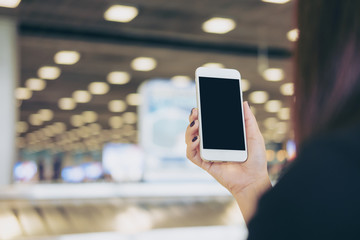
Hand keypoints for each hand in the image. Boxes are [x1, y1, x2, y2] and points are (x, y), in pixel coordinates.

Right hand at [185, 102, 270, 222]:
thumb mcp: (254, 136)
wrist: (254, 180)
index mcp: (222, 137)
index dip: (202, 114)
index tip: (201, 105)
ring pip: (190, 140)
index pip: (208, 123)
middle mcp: (213, 144)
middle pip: (196, 129)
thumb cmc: (256, 160)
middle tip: (195, 112)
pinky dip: (190, 146)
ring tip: (196, 124)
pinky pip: (192, 155)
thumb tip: (244, 103)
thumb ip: (248, 120)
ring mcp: (208, 154)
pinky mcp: (205, 164)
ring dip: (189, 131)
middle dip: (192, 119)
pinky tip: (197, 140)